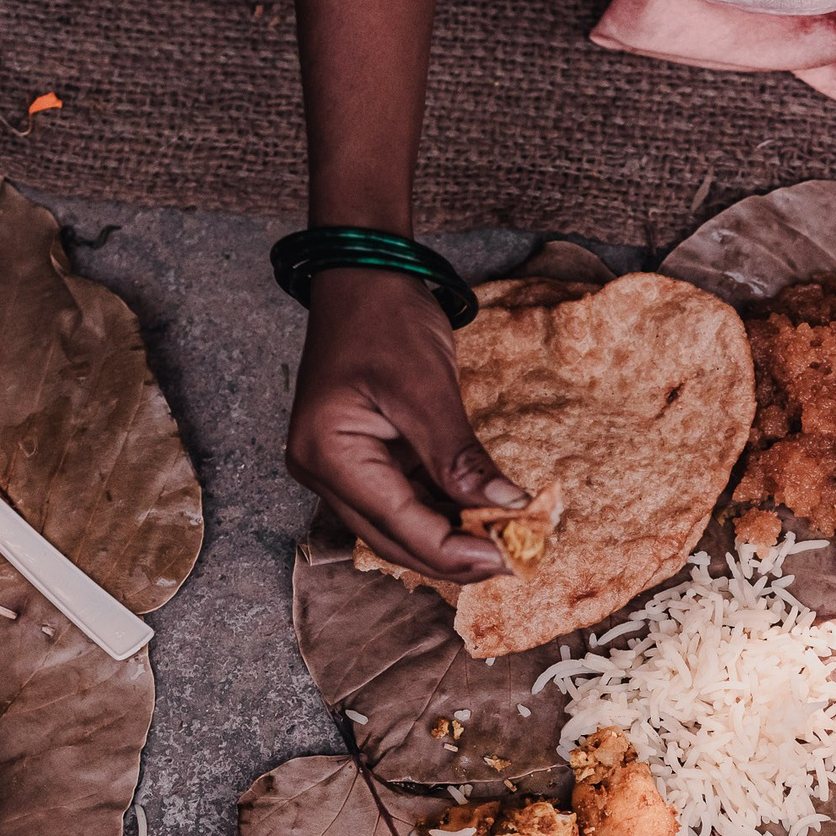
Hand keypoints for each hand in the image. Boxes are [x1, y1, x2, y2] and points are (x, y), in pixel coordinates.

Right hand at [287, 266, 516, 583]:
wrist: (363, 275)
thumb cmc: (385, 318)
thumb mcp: (426, 388)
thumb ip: (459, 457)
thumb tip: (504, 508)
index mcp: (327, 454)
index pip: (398, 525)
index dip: (454, 551)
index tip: (508, 559)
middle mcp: (322, 472)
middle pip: (394, 540)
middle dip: (453, 555)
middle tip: (512, 557)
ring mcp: (337, 469)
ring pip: (399, 527)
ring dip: (449, 537)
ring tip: (503, 539)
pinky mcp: (359, 460)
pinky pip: (402, 501)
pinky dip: (441, 511)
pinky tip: (479, 515)